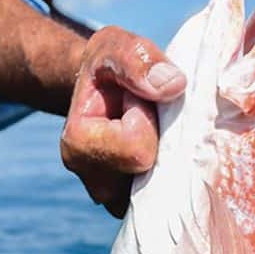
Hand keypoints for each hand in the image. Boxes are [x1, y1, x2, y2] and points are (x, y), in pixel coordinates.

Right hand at [60, 26, 186, 216]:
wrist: (106, 92)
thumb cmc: (109, 66)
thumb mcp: (116, 46)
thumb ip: (137, 59)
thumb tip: (172, 85)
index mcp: (79, 146)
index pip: (138, 149)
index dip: (146, 118)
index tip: (136, 102)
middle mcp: (96, 184)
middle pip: (155, 173)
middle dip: (162, 140)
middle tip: (149, 118)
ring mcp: (119, 201)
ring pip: (167, 189)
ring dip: (171, 156)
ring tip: (154, 133)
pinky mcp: (140, 207)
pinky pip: (172, 197)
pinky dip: (175, 172)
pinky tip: (164, 150)